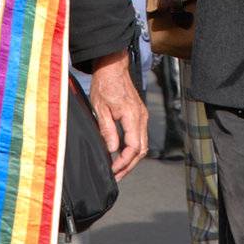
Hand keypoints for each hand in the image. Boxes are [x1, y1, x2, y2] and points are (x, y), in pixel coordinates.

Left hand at [87, 52, 145, 179]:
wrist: (112, 67)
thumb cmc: (104, 84)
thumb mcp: (100, 108)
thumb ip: (107, 130)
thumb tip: (112, 150)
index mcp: (132, 115)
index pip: (134, 147)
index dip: (124, 162)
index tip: (112, 170)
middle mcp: (141, 117)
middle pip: (142, 149)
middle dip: (130, 165)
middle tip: (117, 176)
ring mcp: (142, 115)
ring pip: (143, 144)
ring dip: (132, 158)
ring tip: (118, 169)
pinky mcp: (139, 114)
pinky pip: (140, 136)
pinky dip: (133, 148)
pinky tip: (121, 154)